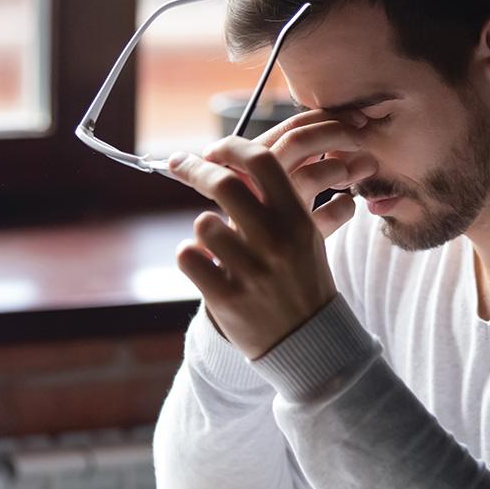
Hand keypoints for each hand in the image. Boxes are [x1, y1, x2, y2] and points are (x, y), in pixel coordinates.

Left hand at [167, 124, 373, 359]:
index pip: (262, 161)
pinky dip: (191, 256)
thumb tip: (239, 160)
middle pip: (224, 183)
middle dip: (195, 169)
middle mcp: (275, 241)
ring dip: (204, 229)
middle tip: (180, 164)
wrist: (309, 342)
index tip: (213, 149)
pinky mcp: (227, 298)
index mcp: (297, 220)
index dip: (231, 147)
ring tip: (217, 246)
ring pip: (202, 223)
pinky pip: (189, 256)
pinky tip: (205, 265)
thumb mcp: (304, 236)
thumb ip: (277, 201)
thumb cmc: (302, 281)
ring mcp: (251, 271)